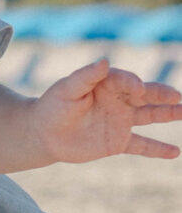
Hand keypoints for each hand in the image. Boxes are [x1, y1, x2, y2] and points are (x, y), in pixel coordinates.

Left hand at [29, 59, 181, 164]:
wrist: (43, 134)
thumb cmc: (52, 106)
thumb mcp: (66, 89)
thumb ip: (86, 76)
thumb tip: (104, 60)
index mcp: (107, 83)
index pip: (126, 81)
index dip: (133, 84)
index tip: (137, 89)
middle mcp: (119, 100)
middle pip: (146, 95)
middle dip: (163, 95)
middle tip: (177, 96)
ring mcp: (121, 121)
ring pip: (150, 116)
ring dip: (169, 114)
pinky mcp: (118, 141)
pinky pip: (142, 145)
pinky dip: (157, 149)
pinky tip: (175, 152)